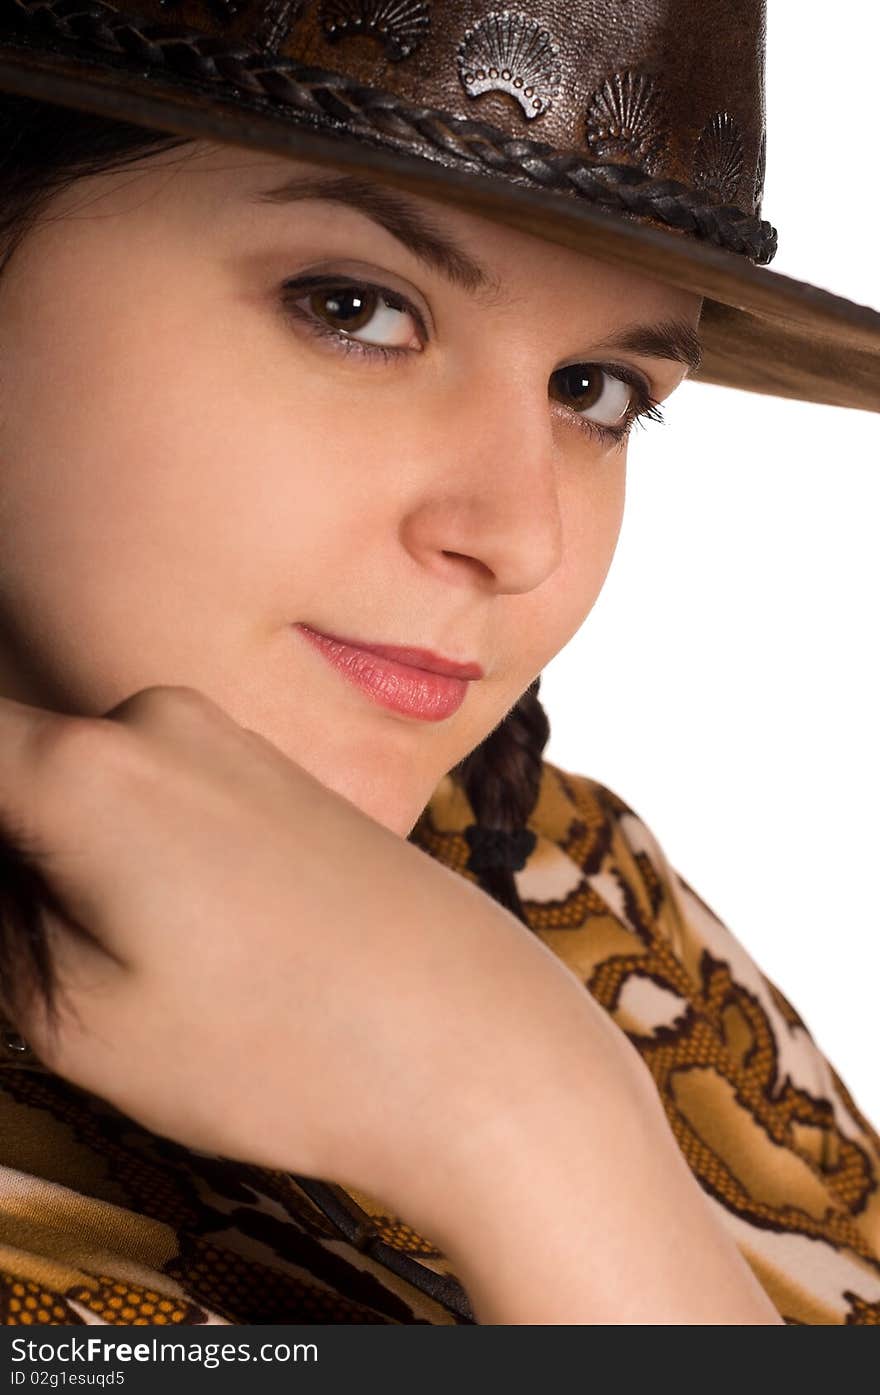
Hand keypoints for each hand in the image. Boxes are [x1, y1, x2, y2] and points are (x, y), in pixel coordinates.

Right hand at [0, 686, 640, 1222]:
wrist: (476, 1047)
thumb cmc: (279, 1049)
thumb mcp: (77, 1018)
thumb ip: (1, 921)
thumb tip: (14, 870)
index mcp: (87, 766)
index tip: (18, 915)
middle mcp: (157, 717)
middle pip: (18, 773)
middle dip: (17, 864)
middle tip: (61, 968)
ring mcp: (228, 740)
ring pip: (88, 790)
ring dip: (72, 865)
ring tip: (144, 972)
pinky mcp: (274, 774)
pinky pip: (159, 796)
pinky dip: (133, 855)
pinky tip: (193, 943)